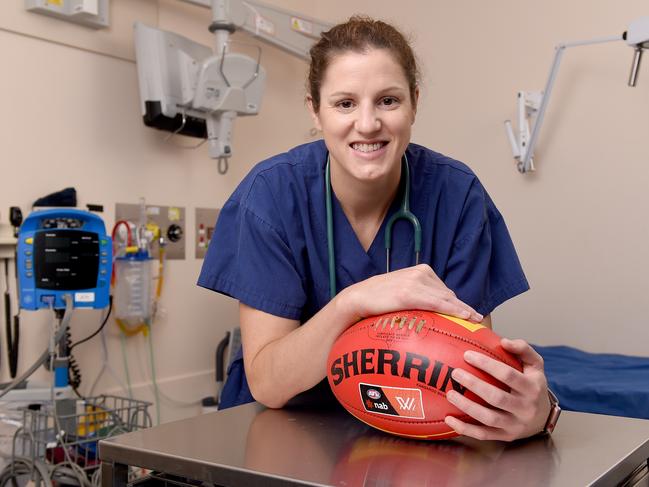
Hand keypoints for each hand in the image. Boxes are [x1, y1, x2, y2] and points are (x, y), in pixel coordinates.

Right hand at [341, 264, 482, 322]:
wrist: (358, 298)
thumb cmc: (379, 298)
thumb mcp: (403, 291)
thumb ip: (420, 294)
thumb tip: (437, 309)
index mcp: (422, 270)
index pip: (445, 290)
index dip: (459, 304)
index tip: (472, 315)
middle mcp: (421, 273)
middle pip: (449, 295)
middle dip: (463, 308)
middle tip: (478, 321)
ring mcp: (415, 282)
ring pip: (446, 299)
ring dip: (462, 311)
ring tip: (475, 322)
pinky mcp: (409, 294)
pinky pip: (437, 303)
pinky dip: (453, 310)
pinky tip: (464, 317)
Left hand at [443, 338, 550, 441]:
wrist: (544, 417)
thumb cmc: (534, 384)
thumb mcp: (535, 365)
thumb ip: (523, 349)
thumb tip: (504, 341)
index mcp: (532, 388)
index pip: (508, 375)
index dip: (487, 364)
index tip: (467, 355)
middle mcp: (525, 408)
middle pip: (497, 397)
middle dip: (474, 385)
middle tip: (455, 373)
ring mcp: (515, 424)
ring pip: (489, 418)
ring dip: (467, 407)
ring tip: (450, 394)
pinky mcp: (506, 436)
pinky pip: (483, 435)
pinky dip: (466, 429)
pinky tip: (449, 419)